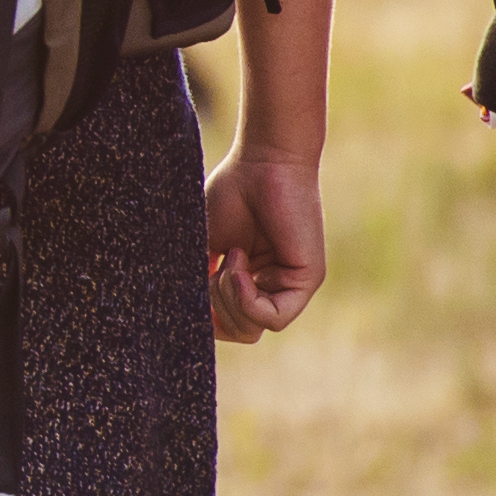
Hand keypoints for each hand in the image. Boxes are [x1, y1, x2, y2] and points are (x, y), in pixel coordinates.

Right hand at [201, 142, 326, 338]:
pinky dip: (246, 298)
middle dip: (216, 308)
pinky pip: (273, 317)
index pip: (230, 325)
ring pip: (253, 328)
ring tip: (229, 258)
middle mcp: (273, 285)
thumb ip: (200, 281)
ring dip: (229, 298)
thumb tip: (189, 316)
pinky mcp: (306, 280)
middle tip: (214, 267)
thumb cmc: (232, 193)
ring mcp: (290, 285)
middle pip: (240, 332)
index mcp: (251, 279)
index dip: (209, 318)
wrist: (261, 164)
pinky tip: (239, 263)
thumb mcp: (204, 246)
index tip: (197, 285)